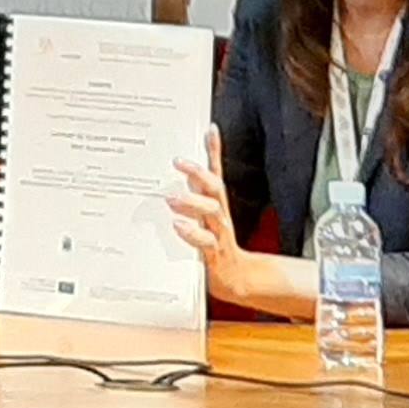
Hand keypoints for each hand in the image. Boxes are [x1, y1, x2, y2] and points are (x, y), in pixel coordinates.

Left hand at [167, 126, 244, 283]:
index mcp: (215, 203)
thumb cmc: (213, 241)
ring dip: (193, 202)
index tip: (210, 129)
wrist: (236, 278)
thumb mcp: (203, 215)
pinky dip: (193, 233)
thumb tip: (185, 171)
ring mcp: (220, 233)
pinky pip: (206, 242)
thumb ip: (195, 192)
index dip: (215, 150)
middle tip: (177, 161)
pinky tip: (178, 226)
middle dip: (199, 172)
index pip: (216, 172)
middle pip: (215, 188)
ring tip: (172, 197)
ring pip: (212, 212)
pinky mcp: (216, 254)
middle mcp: (220, 215)